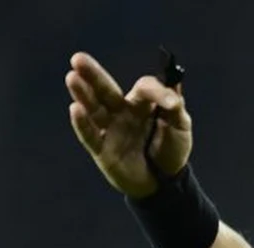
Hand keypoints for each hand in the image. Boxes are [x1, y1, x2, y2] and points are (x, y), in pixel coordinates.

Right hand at [65, 51, 192, 197]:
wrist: (166, 182)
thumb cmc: (172, 151)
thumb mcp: (181, 128)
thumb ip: (176, 108)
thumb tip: (174, 87)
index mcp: (142, 104)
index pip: (144, 88)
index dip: (156, 92)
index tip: (171, 104)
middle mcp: (122, 112)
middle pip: (106, 90)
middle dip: (92, 75)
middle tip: (78, 59)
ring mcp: (110, 130)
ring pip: (94, 109)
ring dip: (83, 94)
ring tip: (72, 77)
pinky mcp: (102, 150)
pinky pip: (90, 135)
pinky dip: (82, 123)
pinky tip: (75, 108)